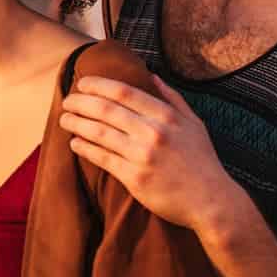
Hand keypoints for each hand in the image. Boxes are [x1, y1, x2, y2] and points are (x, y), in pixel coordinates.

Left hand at [59, 74, 241, 233]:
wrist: (212, 201)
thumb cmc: (202, 161)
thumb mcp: (194, 123)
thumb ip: (171, 98)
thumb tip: (150, 75)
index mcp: (166, 116)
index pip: (123, 92)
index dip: (97, 85)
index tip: (82, 83)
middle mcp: (153, 132)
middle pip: (105, 110)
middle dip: (80, 102)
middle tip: (67, 101)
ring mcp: (142, 155)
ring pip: (99, 133)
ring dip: (76, 124)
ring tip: (64, 120)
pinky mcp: (135, 178)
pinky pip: (102, 158)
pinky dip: (84, 148)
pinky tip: (75, 143)